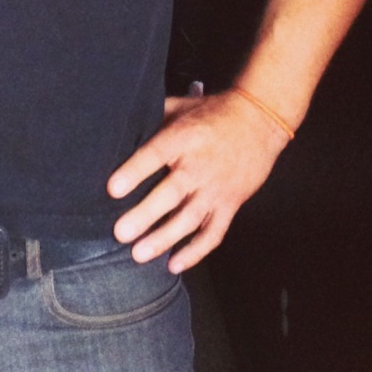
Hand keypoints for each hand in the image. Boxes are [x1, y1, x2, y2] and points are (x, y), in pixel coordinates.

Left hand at [107, 91, 291, 272]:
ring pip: (190, 219)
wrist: (259, 121)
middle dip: (145, 215)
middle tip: (120, 233)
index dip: (134, 172)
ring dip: (164, 239)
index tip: (112, 189)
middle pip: (171, 193)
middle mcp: (199, 165)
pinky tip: (174, 265)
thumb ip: (153, 118)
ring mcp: (216, 188)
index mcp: (184, 137)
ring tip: (138, 254)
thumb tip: (119, 127)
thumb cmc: (212, 113)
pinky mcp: (230, 205)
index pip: (156, 155)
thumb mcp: (181, 106)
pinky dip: (196, 252)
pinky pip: (214, 233)